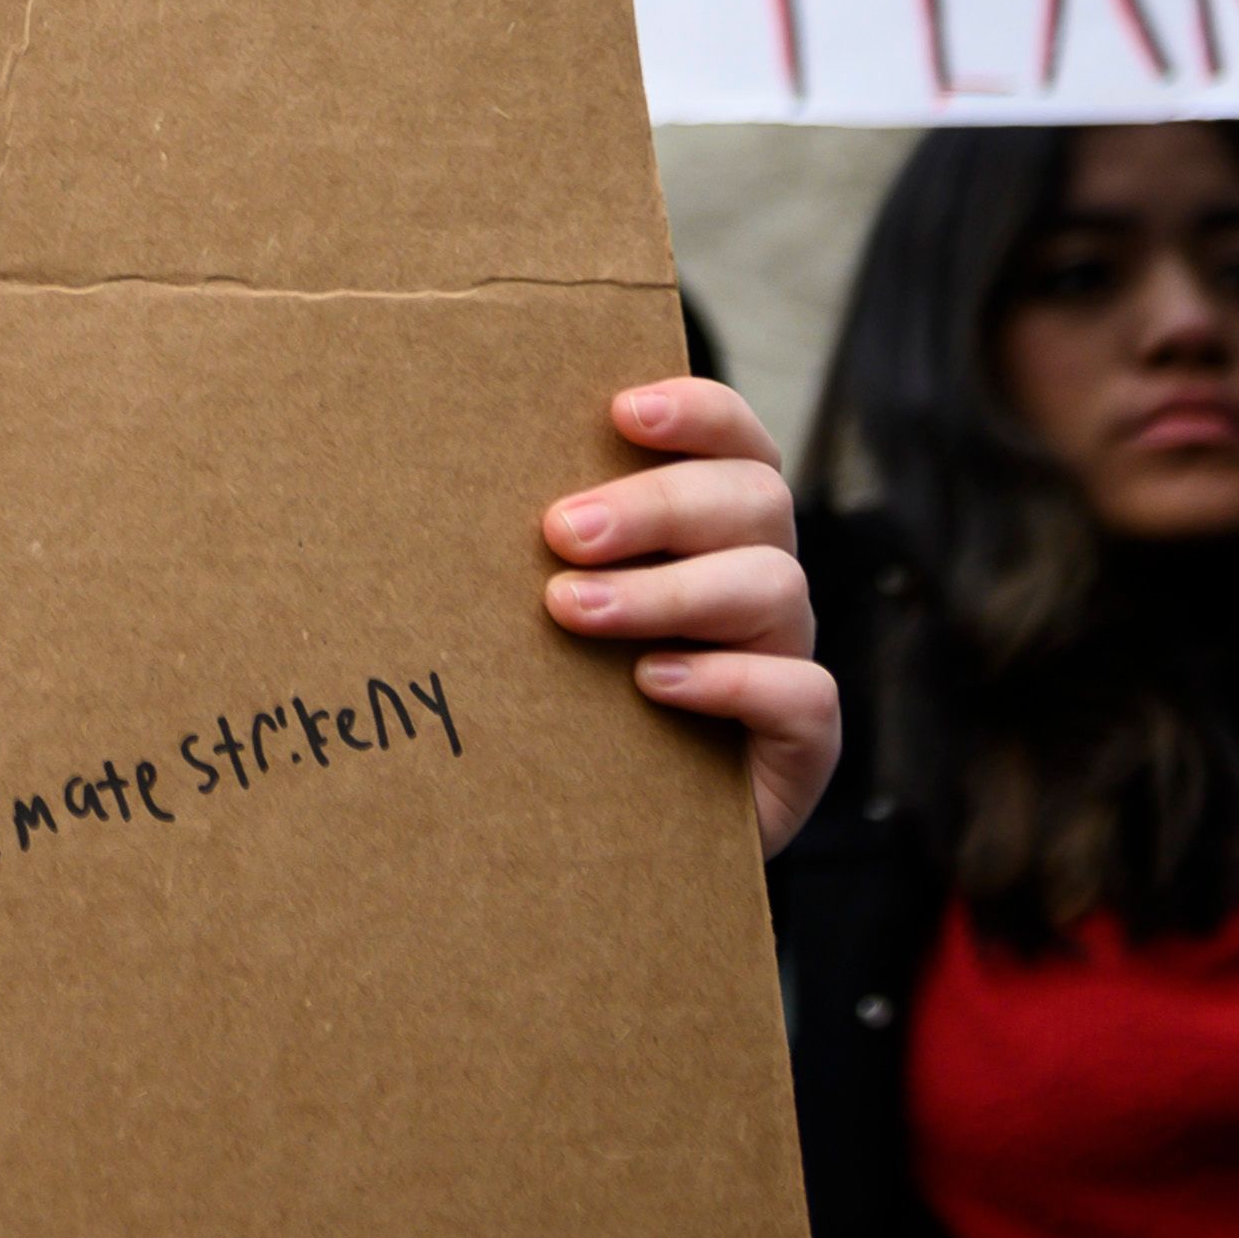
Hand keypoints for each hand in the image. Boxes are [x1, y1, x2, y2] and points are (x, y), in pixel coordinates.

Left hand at [541, 379, 837, 855]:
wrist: (610, 826)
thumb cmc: (565, 686)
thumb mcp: (551, 601)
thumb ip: (540, 544)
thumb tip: (435, 476)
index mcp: (713, 524)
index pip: (736, 440)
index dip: (697, 414)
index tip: (622, 411)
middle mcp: (761, 577)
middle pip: (753, 500)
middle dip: (655, 507)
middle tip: (560, 531)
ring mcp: (787, 654)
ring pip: (772, 586)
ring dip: (667, 591)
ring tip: (572, 610)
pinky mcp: (803, 740)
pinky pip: (801, 693)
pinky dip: (728, 680)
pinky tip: (652, 682)